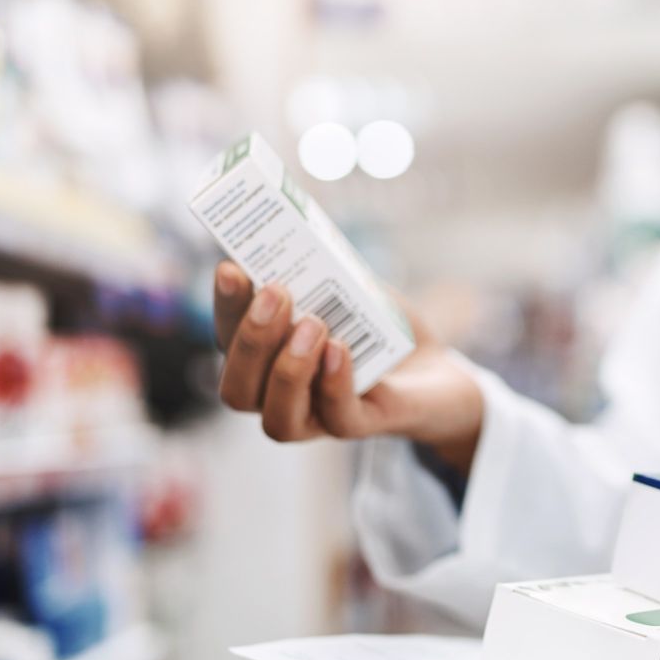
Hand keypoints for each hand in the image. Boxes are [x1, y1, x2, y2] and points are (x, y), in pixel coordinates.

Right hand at [213, 261, 484, 471]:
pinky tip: (340, 347)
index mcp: (266, 358)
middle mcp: (281, 395)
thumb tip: (301, 235)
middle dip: (251, 341)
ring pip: (278, 420)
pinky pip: (339, 419)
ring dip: (287, 370)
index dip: (225, 307)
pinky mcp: (364, 424)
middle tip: (276, 293)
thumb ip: (321, 270)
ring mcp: (319, 418)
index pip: (227, 341)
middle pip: (238, 390)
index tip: (232, 268)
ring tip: (314, 324)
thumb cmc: (377, 326)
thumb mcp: (348, 288)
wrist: (434, 369)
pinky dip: (334, 382)